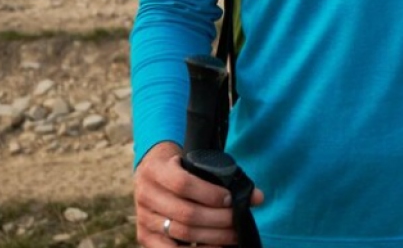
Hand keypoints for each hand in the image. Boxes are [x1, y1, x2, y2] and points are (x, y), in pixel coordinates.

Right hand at [133, 141, 264, 246]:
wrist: (151, 174)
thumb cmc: (181, 168)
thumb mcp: (194, 163)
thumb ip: (222, 176)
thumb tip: (258, 197)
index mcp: (156, 170)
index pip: (183, 183)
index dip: (210, 193)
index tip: (230, 199)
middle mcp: (146, 195)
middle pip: (186, 213)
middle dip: (218, 219)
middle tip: (237, 221)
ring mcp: (144, 218)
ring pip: (181, 233)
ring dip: (212, 236)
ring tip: (232, 235)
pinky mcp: (145, 237)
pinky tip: (216, 247)